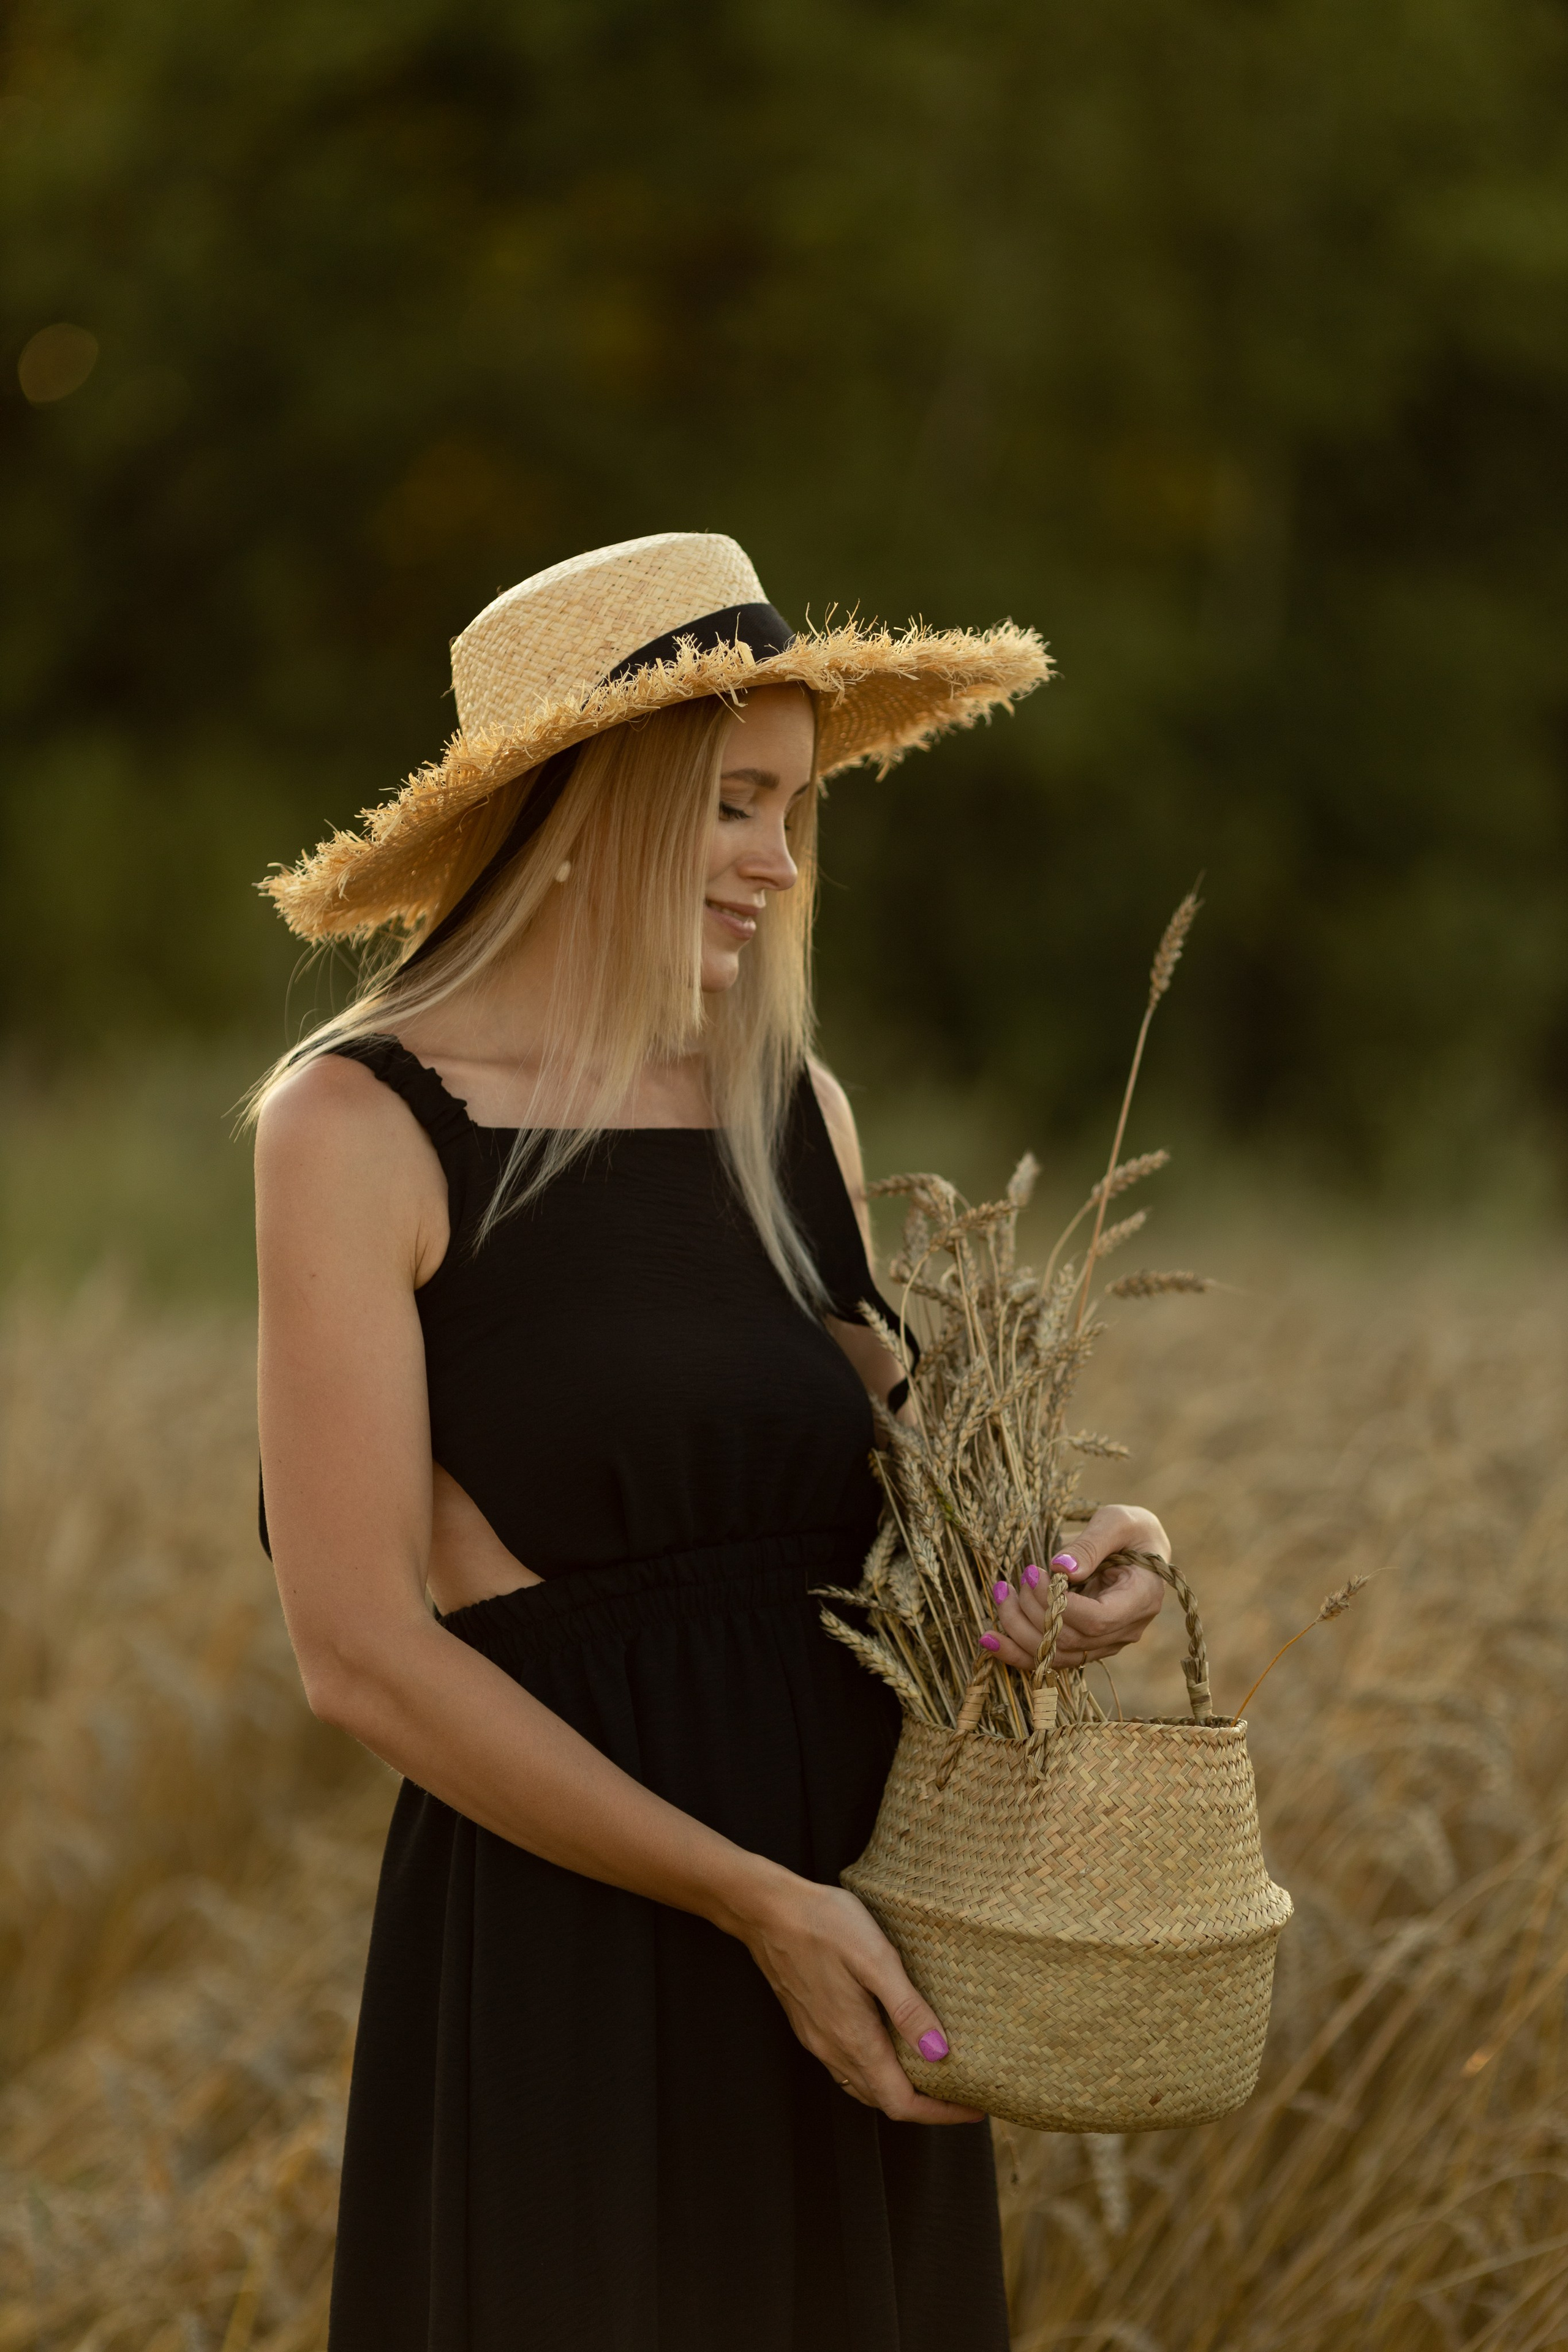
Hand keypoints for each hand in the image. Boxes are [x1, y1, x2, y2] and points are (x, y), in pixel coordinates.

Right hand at [735, 1873, 983, 2124]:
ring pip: (863, 2086)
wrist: (766, 1910)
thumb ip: (907, 2008)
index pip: (902, 2103)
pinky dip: (876, 2070)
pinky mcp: (809, 2023)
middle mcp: (833, 2050)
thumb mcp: (875, 1958)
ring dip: (899, 2089)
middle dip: (926, 2105)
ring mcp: (817, 2039)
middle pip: (884, 2101)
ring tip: (933, 2072)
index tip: (974, 2107)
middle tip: (963, 2090)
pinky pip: (847, 2065)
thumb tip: (940, 2053)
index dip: (941, 2113)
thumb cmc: (823, 1925)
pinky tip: (889, 2045)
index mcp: (854, 2040)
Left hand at [987, 1503, 1167, 1670]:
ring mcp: (1106, 1643)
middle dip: (1033, 1611)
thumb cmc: (1132, 1530)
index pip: (1096, 1620)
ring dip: (1019, 1630)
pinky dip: (1017, 1650)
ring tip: (1001, 1594)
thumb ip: (1092, 1544)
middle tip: (1017, 1578)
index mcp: (1141, 1600)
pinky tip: (989, 1639)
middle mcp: (1126, 1630)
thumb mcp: (1117, 1522)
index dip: (1058, 1604)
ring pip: (1057, 1656)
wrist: (1141, 1548)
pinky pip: (1050, 1658)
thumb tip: (1061, 1569)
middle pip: (1072, 1641)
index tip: (1033, 1573)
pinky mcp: (1087, 1645)